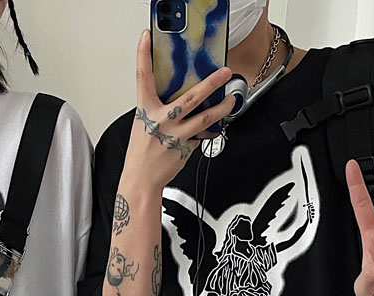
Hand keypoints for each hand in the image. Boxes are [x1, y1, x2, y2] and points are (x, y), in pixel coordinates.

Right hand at [124, 30, 235, 194]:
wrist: (141, 180)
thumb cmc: (141, 154)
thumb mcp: (143, 125)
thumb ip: (158, 110)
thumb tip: (174, 98)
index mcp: (146, 111)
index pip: (143, 78)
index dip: (143, 55)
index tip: (146, 38)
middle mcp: (162, 121)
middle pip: (191, 98)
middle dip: (211, 83)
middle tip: (224, 73)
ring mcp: (176, 135)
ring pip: (205, 118)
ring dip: (223, 108)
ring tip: (232, 99)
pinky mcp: (186, 148)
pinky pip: (201, 136)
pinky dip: (207, 131)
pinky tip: (213, 126)